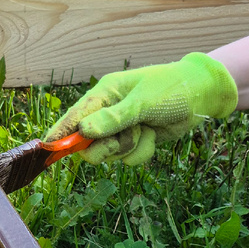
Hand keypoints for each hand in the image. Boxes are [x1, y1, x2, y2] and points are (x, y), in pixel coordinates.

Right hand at [43, 53, 237, 166]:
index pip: (75, 117)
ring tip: (145, 130)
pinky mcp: (136, 140)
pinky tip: (154, 135)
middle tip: (121, 140)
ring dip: (129, 147)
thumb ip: (114, 118)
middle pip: (88, 144)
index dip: (60, 134)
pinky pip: (130, 157)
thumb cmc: (171, 89)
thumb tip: (84, 131)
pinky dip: (143, 151)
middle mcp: (109, 113)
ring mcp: (122, 128)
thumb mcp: (142, 102)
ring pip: (110, 154)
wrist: (201, 96)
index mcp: (105, 94)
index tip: (47, 148)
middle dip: (105, 147)